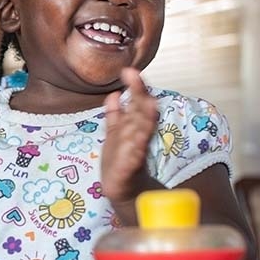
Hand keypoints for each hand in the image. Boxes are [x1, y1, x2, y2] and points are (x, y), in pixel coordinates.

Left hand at [101, 67, 157, 202]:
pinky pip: (136, 151)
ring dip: (143, 113)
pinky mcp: (132, 165)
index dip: (135, 87)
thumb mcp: (115, 134)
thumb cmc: (120, 161)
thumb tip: (113, 93)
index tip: (129, 70)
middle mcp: (137, 134)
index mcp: (132, 126)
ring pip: (141, 128)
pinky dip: (138, 141)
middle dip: (138, 92)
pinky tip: (140, 132)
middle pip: (141, 110)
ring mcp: (136, 149)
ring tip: (146, 99)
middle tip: (133, 73)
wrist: (122, 190)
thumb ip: (115, 115)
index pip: (137, 102)